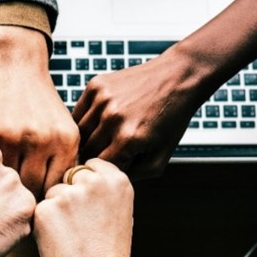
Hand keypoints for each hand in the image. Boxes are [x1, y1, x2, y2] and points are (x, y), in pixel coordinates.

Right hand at [0, 26, 78, 197]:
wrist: (14, 63)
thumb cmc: (39, 102)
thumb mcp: (62, 128)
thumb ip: (62, 162)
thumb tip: (57, 202)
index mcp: (65, 141)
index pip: (54, 189)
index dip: (44, 199)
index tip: (34, 200)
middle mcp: (40, 140)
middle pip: (31, 190)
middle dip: (22, 196)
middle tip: (13, 197)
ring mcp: (11, 136)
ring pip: (5, 180)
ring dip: (0, 184)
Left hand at [33, 159, 134, 256]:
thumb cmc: (108, 254)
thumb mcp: (120, 212)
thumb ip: (104, 189)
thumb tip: (82, 175)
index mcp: (117, 181)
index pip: (91, 164)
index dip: (85, 184)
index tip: (89, 203)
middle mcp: (94, 182)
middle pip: (70, 176)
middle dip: (70, 195)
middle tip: (80, 225)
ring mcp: (69, 195)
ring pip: (52, 193)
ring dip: (56, 210)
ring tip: (72, 236)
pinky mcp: (46, 209)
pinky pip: (39, 210)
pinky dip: (44, 224)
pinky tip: (60, 241)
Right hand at [72, 51, 206, 179]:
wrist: (178, 76)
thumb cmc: (172, 117)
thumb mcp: (162, 155)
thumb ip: (137, 175)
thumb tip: (111, 180)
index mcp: (129, 138)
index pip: (101, 168)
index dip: (104, 172)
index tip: (109, 171)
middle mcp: (112, 118)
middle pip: (87, 151)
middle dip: (95, 157)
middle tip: (105, 157)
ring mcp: (102, 99)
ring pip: (79, 133)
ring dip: (87, 140)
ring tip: (101, 141)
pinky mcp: (96, 86)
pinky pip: (78, 113)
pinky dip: (84, 121)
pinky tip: (98, 123)